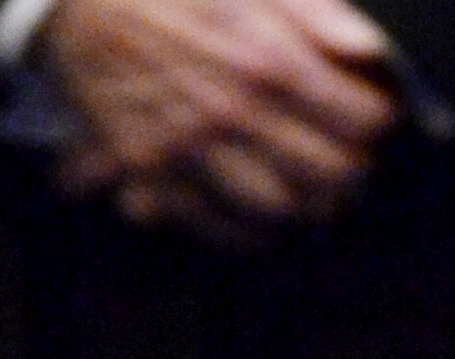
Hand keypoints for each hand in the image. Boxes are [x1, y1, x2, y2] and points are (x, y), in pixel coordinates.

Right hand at [43, 0, 400, 235]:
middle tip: (355, 166)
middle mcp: (233, 117)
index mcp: (269, 62)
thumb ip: (317, 13)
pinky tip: (266, 225)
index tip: (376, 119)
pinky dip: (248, 233)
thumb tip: (367, 50)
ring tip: (321, 198)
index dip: (377, 123)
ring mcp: (191, 154)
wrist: (83, 10)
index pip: (356, 118)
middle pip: (324, 173)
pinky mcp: (152, 176)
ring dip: (307, 208)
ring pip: (275, 207)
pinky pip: (211, 225)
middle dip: (351, 173)